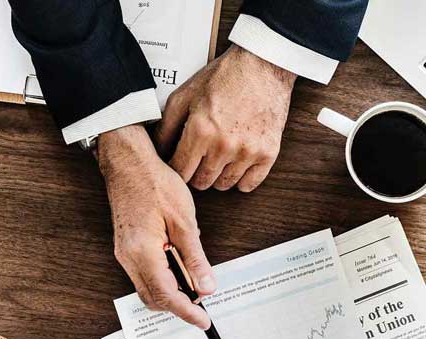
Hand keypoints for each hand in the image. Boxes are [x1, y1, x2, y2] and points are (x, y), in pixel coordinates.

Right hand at [98, 124, 215, 328]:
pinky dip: (163, 278)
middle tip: (203, 302)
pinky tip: (180, 265)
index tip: (203, 321)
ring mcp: (124, 254)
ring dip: (171, 291)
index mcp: (143, 252)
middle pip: (153, 298)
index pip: (166, 295)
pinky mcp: (126, 248)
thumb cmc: (155, 184)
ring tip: (194, 282)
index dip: (186, 312)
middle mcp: (128, 258)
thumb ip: (195, 258)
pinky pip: (144, 274)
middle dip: (178, 305)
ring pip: (148, 288)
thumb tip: (206, 286)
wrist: (129, 164)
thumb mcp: (185, 222)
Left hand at [154, 45, 296, 191]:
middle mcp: (224, 145)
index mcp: (200, 130)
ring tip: (218, 158)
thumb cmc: (224, 77)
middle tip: (198, 159)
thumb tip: (158, 151)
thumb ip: (167, 126)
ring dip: (217, 176)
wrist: (263, 66)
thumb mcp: (185, 95)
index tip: (179, 163)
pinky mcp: (268, 153)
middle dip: (195, 173)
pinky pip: (249, 184)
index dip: (176, 169)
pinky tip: (236, 164)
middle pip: (201, 182)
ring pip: (224, 185)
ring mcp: (248, 151)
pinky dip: (240, 179)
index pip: (180, 171)